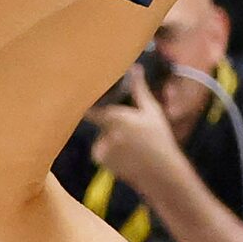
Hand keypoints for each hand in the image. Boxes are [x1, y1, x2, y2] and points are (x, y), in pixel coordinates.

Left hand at [86, 70, 189, 206]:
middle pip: (98, 121)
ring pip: (100, 136)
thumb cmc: (159, 139)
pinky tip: (126, 155)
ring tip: (132, 144)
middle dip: (107, 121)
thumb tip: (135, 67)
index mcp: (115, 117)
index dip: (85, 100)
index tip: (80, 93)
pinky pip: (100, 149)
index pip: (89, 107)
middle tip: (128, 128)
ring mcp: (101, 148)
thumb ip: (139, 89)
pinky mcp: (100, 160)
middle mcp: (104, 133)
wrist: (162, 173)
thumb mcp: (151, 112)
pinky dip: (109, 150)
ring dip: (110, 137)